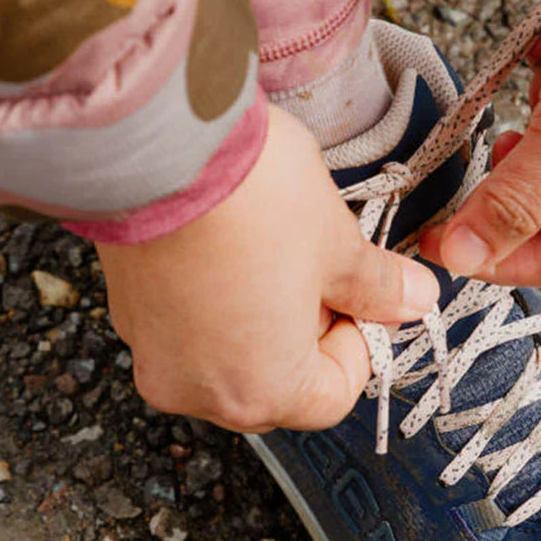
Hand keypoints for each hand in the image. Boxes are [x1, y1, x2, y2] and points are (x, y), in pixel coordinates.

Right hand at [98, 107, 437, 431]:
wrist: (154, 142)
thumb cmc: (251, 199)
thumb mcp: (336, 244)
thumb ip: (377, 287)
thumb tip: (413, 300)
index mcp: (260, 391)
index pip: (331, 398)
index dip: (358, 345)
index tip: (364, 296)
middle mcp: (198, 389)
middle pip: (277, 384)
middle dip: (309, 331)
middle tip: (324, 270)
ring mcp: (153, 353)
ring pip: (230, 355)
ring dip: (262, 316)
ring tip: (275, 251)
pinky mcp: (127, 313)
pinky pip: (186, 327)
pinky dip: (215, 300)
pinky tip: (230, 246)